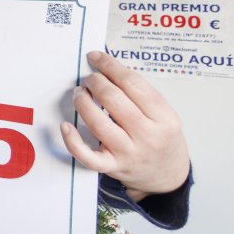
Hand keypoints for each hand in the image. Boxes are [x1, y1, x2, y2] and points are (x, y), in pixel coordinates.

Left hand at [60, 51, 189, 200]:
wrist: (167, 176)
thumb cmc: (161, 139)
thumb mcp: (164, 115)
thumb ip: (141, 94)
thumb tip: (107, 69)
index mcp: (164, 118)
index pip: (134, 84)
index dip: (111, 66)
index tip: (97, 58)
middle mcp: (147, 136)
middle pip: (114, 100)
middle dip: (96, 82)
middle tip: (90, 78)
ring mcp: (128, 153)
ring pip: (98, 124)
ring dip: (83, 102)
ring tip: (80, 93)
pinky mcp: (112, 167)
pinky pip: (87, 156)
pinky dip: (73, 141)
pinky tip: (66, 125)